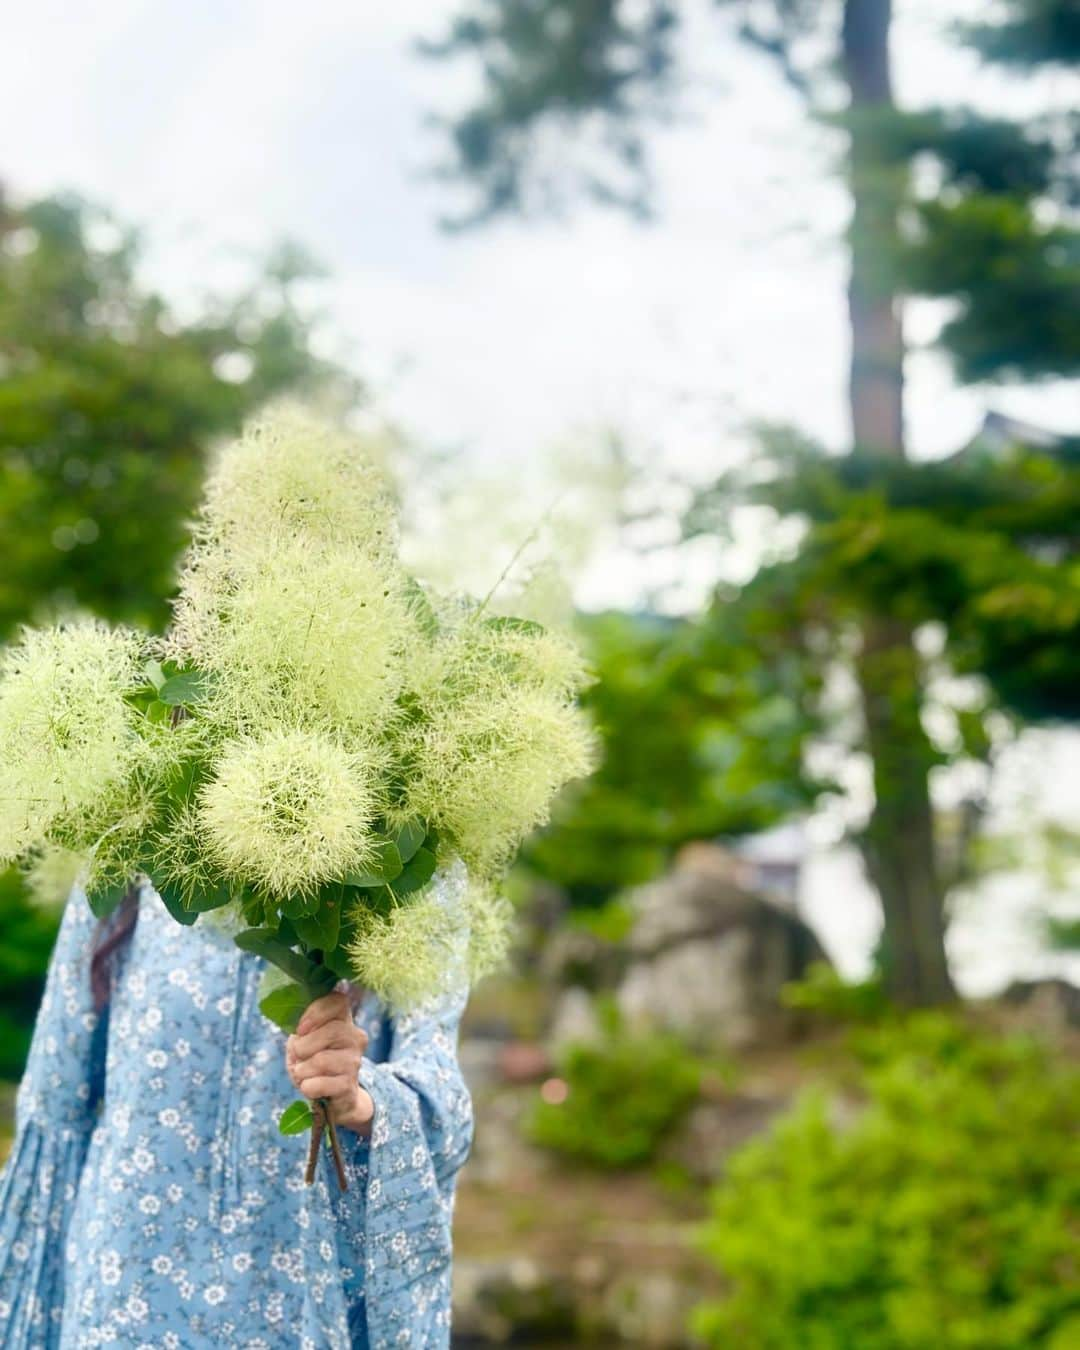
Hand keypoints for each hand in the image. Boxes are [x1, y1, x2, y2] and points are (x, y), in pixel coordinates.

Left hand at [286, 991, 374, 1134]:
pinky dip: (306, 1087)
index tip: (301, 1029)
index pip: (338, 1000)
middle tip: (299, 1056)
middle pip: (330, 1031)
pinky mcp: (349, 1085)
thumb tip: (297, 1039)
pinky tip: (310, 1088)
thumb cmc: (314, 1063)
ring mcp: (355, 1061)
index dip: (317, 1012)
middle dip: (304, 1047)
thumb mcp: (304, 1043)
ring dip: (302, 1070)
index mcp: (343, 1020)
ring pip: (321, 1060)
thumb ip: (300, 1033)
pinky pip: (317, 1084)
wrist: (333, 1098)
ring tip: (304, 1074)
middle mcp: (355, 1037)